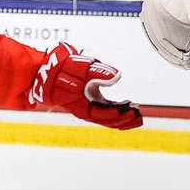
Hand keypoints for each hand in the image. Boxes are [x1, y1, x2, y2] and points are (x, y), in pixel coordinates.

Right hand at [28, 44, 142, 129]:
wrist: (49, 71)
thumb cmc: (63, 70)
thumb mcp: (80, 68)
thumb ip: (99, 72)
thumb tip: (117, 75)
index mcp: (83, 106)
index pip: (103, 115)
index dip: (118, 114)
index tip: (131, 109)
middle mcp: (87, 110)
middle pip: (109, 121)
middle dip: (125, 120)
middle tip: (140, 116)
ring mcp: (90, 107)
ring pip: (109, 118)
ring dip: (124, 118)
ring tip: (138, 113)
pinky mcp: (92, 102)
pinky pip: (107, 111)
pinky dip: (118, 110)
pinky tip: (128, 105)